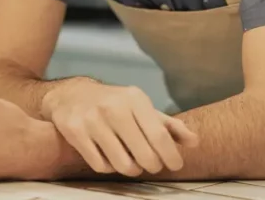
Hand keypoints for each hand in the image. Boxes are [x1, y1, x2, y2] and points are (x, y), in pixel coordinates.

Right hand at [41, 81, 198, 176]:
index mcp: (134, 98)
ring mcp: (92, 120)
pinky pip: (100, 165)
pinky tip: (110, 157)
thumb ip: (168, 125)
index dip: (170, 156)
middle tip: (152, 165)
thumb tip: (194, 142)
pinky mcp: (74, 131)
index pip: (160, 136)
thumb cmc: (113, 103)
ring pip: (122, 164)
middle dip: (152, 165)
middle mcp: (113, 107)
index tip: (175, 165)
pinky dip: (109, 167)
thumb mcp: (141, 107)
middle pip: (144, 154)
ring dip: (131, 169)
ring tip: (131, 162)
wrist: (71, 94)